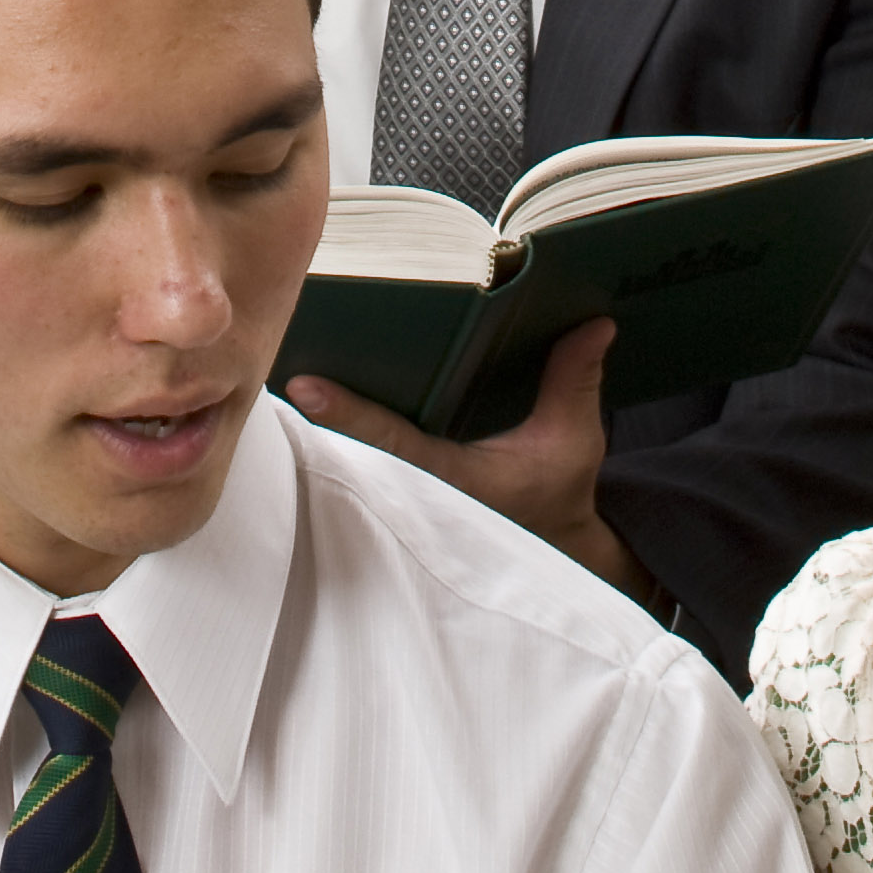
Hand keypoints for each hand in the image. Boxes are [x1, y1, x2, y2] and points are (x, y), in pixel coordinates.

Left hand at [285, 321, 636, 593]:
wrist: (548, 549)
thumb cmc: (556, 497)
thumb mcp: (574, 442)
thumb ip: (575, 382)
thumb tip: (596, 323)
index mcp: (451, 479)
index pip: (388, 441)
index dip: (346, 414)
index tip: (303, 387)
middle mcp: (416, 486)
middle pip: (353, 441)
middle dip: (318, 404)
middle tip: (276, 354)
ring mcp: (404, 489)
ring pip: (351, 446)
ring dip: (322, 412)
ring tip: (287, 351)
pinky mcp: (401, 484)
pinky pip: (363, 449)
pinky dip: (340, 420)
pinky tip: (312, 382)